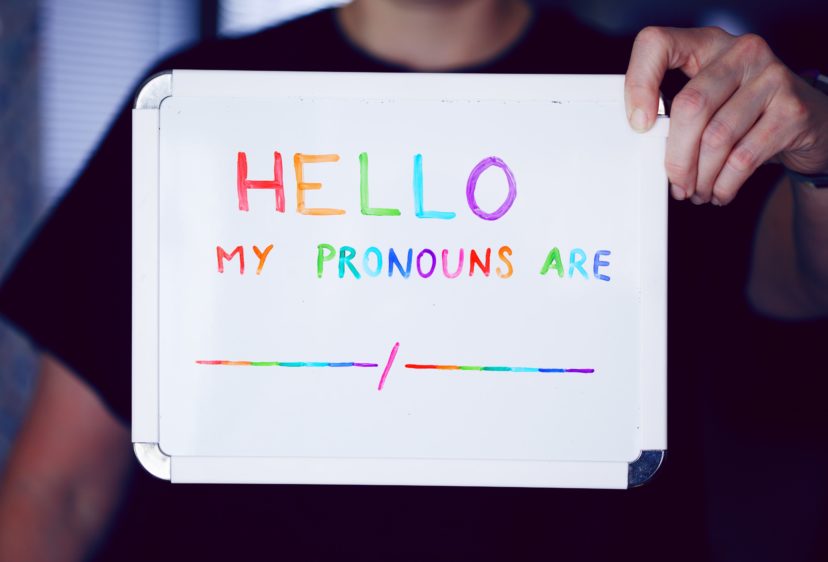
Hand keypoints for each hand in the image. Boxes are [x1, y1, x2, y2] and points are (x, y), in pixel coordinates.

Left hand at [624, 26, 827, 204]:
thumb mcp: (710, 98)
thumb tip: (645, 147)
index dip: (639, 83)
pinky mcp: (792, 110)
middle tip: (675, 181)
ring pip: (716, 137)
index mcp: (708, 44)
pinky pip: (743, 158)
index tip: (638, 123)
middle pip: (691, 105)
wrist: (809, 122)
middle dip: (676, 156)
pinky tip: (719, 191)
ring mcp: (771, 78)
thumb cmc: (746, 112)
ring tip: (697, 191)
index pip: (658, 44)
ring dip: (701, 177)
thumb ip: (677, 111)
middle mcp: (741, 53)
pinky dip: (724, 184)